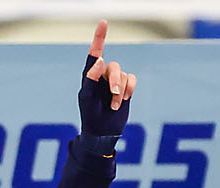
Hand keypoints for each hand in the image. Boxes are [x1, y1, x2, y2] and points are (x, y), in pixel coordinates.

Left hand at [80, 20, 136, 138]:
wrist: (102, 133)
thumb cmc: (90, 116)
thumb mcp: (87, 98)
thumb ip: (91, 78)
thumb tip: (100, 59)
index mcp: (90, 76)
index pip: (95, 54)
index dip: (99, 38)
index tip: (103, 23)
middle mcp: (102, 76)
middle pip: (114, 67)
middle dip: (114, 81)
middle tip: (113, 95)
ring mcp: (114, 82)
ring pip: (123, 75)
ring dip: (120, 91)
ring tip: (114, 105)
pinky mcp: (125, 89)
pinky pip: (132, 80)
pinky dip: (129, 90)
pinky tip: (123, 100)